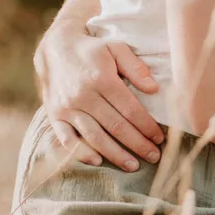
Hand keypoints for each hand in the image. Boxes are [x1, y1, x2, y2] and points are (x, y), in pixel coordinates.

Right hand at [35, 24, 165, 170]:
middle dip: (137, 144)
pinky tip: (97, 161)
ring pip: (94, 136)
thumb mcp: (116, 48)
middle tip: (154, 157)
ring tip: (132, 165)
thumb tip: (154, 89)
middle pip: (115, 126)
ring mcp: (68, 107)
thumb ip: (135, 67)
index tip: (159, 138)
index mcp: (101, 79)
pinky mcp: (55, 115)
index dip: (147, 126)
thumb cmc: (92, 50)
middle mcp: (84, 95)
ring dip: (115, 154)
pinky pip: (67, 139)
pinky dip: (81, 152)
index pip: (130, 109)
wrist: (55, 49)